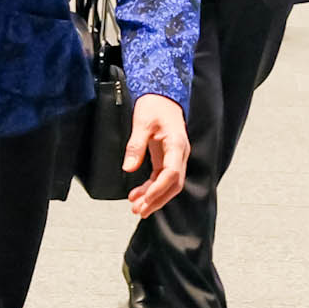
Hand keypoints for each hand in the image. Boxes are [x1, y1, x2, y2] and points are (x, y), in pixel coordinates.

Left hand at [123, 93, 188, 218]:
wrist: (162, 96)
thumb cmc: (153, 106)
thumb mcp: (141, 123)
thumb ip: (136, 146)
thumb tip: (128, 168)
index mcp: (176, 144)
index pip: (172, 173)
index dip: (158, 188)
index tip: (145, 199)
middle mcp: (179, 154)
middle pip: (174, 184)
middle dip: (157, 199)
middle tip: (139, 211)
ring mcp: (175, 157)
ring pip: (169, 184)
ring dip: (154, 197)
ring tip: (136, 208)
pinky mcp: (167, 158)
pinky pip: (162, 178)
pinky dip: (151, 188)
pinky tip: (138, 195)